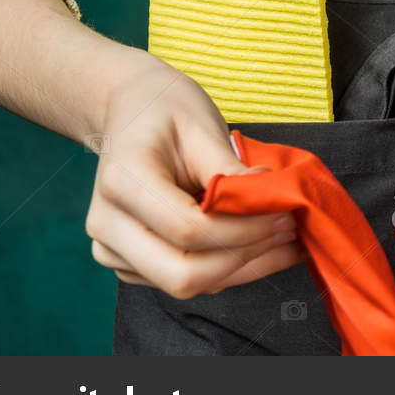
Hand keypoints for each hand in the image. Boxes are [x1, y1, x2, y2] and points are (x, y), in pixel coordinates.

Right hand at [85, 56, 304, 297]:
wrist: (130, 109)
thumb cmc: (164, 109)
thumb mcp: (200, 124)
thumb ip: (229, 170)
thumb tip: (270, 201)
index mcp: (122, 182)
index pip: (188, 229)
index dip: (244, 228)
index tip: (282, 209)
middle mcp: (107, 225)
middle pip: (182, 275)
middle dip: (244, 257)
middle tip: (287, 228)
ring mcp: (113, 250)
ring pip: (186, 285)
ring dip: (243, 267)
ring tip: (283, 238)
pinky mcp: (129, 263)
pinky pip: (184, 280)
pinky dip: (227, 268)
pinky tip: (258, 244)